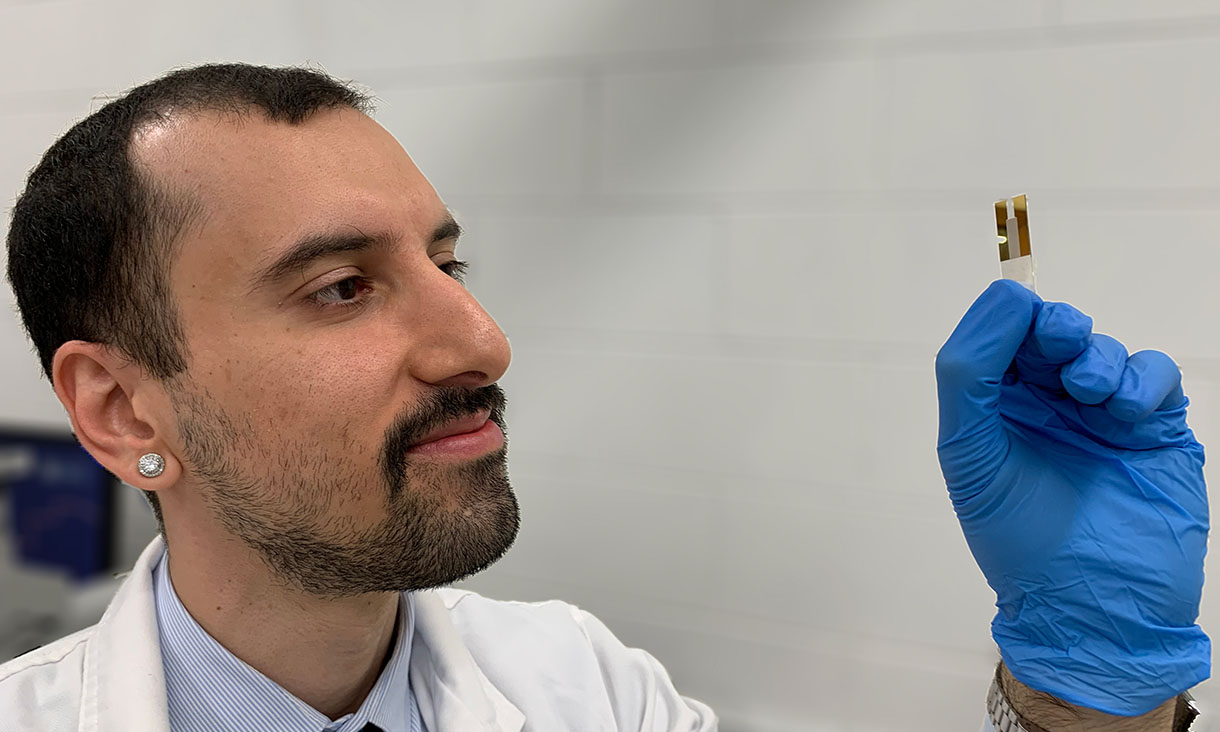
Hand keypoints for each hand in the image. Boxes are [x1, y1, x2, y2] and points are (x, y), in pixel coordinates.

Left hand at [935, 280, 1208, 715]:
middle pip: (1054, 334)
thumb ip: (968, 375)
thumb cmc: (1018, 538)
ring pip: (1105, 349)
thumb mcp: (971, 454)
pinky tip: (1125, 412)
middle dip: (1058, 328)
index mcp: (998, 409)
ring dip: (1098, 358)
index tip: (1022, 317)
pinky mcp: (1156, 430)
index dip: (1011, 318)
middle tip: (1061, 340)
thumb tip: (1004, 298)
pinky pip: (1155, 375)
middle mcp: (1048, 405)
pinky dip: (1142, 379)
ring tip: (1090, 394)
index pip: (1002, 339)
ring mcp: (1104, 416)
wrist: (1092, 607)